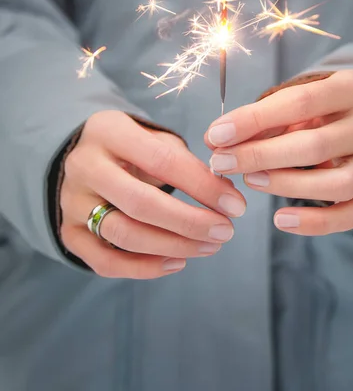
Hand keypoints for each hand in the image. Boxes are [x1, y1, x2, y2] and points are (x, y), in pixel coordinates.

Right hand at [61, 110, 245, 277]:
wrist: (84, 157)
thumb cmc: (131, 148)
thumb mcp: (154, 139)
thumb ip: (185, 162)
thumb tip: (224, 194)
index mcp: (108, 131)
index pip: (162, 161)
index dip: (202, 186)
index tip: (236, 205)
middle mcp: (85, 166)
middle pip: (140, 203)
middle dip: (190, 222)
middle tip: (225, 232)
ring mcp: (71, 201)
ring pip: (123, 235)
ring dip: (173, 246)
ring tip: (209, 246)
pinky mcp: (68, 232)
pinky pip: (104, 261)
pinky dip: (143, 268)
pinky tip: (176, 262)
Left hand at [205, 71, 352, 235]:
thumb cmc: (316, 110)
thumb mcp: (294, 102)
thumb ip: (261, 118)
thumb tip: (216, 139)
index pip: (300, 102)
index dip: (254, 120)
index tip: (216, 135)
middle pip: (316, 145)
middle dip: (261, 156)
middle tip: (222, 163)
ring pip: (338, 184)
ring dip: (287, 186)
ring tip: (250, 182)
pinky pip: (351, 215)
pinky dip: (316, 223)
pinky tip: (282, 220)